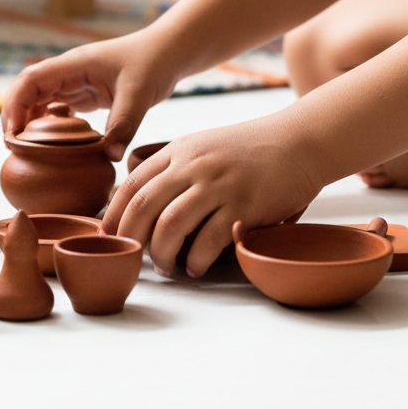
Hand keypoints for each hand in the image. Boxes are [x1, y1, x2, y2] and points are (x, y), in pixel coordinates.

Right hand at [0, 31, 178, 160]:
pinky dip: (47, 124)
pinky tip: (50, 144)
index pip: (31, 80)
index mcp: (74, 65)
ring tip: (25, 150)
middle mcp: (69, 72)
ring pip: (39, 99)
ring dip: (28, 121)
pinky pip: (57, 108)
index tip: (13, 133)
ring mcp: (76, 82)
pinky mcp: (86, 93)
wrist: (169, 52)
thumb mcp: (140, 94)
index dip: (15, 104)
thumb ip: (124, 125)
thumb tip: (107, 157)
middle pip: (27, 90)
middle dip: (14, 115)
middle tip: (11, 147)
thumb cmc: (154, 63)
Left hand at [102, 113, 321, 275]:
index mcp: (178, 151)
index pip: (132, 183)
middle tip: (132, 256)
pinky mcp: (243, 205)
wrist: (299, 141)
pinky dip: (196, 259)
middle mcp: (192, 165)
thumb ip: (175, 167)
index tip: (108, 234)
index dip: (115, 212)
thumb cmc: (250, 149)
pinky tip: (195, 267)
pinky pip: (209, 239)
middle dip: (130, 237)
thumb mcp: (203, 146)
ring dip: (162, 253)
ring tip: (165, 266)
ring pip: (171, 224)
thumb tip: (144, 200)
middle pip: (143, 205)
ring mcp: (217, 184)